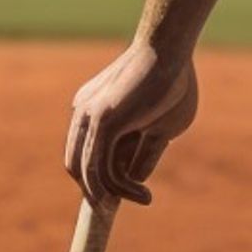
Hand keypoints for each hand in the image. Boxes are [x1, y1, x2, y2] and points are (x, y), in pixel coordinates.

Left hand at [65, 41, 199, 206]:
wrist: (172, 50)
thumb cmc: (173, 83)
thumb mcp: (160, 126)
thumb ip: (143, 151)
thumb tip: (136, 178)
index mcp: (91, 111)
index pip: (84, 154)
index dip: (98, 178)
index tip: (121, 194)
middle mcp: (82, 114)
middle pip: (78, 167)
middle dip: (99, 192)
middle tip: (127, 201)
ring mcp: (89, 117)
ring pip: (90, 173)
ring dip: (117, 194)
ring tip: (145, 198)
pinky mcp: (103, 121)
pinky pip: (102, 168)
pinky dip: (122, 188)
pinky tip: (145, 193)